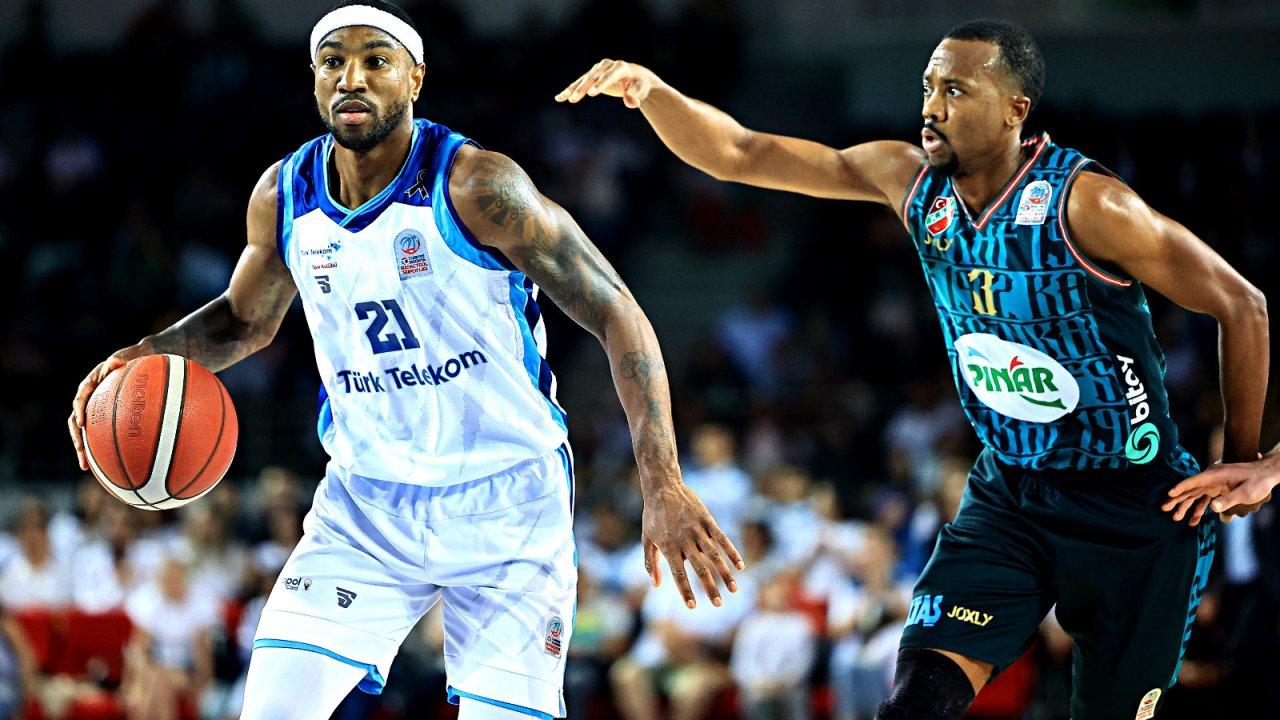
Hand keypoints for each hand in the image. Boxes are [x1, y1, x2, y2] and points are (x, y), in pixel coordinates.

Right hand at [68, 350, 140, 469]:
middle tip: (81, 453)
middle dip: (77, 439)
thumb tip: (114, 361)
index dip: (79, 410)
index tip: (81, 423)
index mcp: (90, 385)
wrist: (138, 362)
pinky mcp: (101, 418)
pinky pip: (98, 434)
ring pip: (83, 432)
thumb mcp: (126, 357)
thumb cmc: (133, 359)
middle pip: (75, 422)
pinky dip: (100, 448)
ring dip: (83, 449)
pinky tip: (106, 465)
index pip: (80, 399)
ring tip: (85, 467)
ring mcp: (93, 410)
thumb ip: (119, 360)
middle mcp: (88, 399)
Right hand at [555, 59, 658, 107]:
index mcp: (621, 68)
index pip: (609, 76)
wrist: (636, 78)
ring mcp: (598, 69)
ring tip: (563, 98)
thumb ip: (637, 96)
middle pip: (593, 77)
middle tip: (574, 98)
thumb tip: (632, 102)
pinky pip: (580, 82)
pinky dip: (570, 89)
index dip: (600, 84)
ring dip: (573, 89)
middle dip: (583, 88)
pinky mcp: (592, 75)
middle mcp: (608, 65)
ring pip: (584, 79)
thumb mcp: (642, 90)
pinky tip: (559, 98)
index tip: (591, 93)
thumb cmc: (641, 85)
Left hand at [641, 481, 743, 607]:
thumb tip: (656, 584)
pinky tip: (740, 566)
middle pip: (700, 568)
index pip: (678, 574)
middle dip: (710, 588)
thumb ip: (650, 562)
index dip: (685, 590)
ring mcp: (697, 530)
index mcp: (668, 546)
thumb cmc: (653, 515)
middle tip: (718, 605)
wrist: (663, 487)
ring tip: (734, 589)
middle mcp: (684, 540)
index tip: (692, 606)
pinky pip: (722, 538)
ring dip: (725, 573)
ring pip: (714, 555)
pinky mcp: (707, 520)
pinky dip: (732, 552)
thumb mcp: (646, 538)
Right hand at [1163, 454, 1278, 524]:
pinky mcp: (1218, 488)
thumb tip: (1211, 508)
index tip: (1169, 494)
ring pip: (1195, 495)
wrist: (1267, 474)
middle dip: (1178, 499)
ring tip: (1175, 517)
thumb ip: (1228, 500)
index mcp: (1215, 475)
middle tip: (1165, 508)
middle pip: (1190, 489)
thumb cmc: (1258, 481)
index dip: (1181, 488)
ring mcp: (1214, 483)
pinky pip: (1205, 499)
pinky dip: (1199, 509)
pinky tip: (1194, 520)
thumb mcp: (1246, 492)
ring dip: (1186, 506)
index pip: (1194, 481)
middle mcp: (1211, 477)